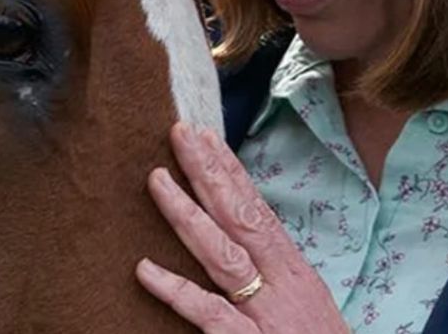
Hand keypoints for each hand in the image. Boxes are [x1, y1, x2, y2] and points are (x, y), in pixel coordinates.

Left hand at [136, 122, 349, 333]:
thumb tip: (237, 240)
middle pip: (240, 218)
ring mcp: (266, 315)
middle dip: (209, 173)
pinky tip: (144, 270)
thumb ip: (272, 274)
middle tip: (179, 132)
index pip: (257, 210)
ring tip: (156, 180)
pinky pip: (208, 314)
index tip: (206, 137)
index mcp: (294, 272)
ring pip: (221, 254)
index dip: (230, 171)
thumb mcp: (303, 305)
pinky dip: (176, 291)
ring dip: (187, 214)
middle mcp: (282, 284)